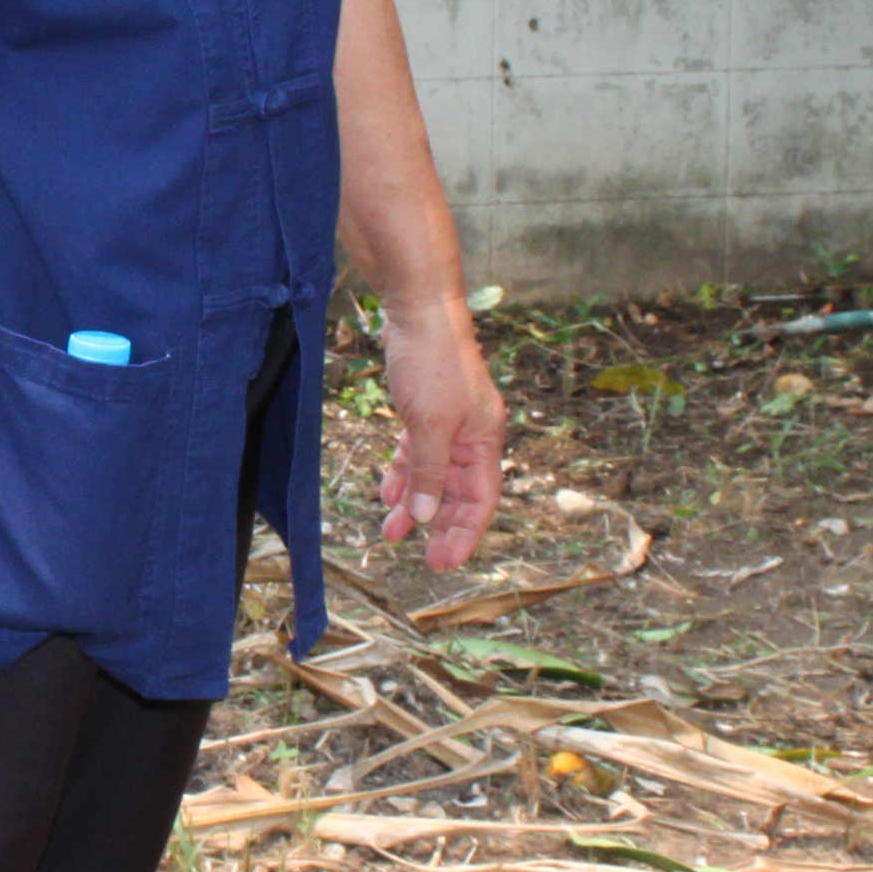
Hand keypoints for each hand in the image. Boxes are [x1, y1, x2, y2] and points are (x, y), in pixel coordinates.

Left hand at [373, 301, 507, 573]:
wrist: (417, 310)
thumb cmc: (432, 361)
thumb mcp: (430, 423)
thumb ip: (429, 471)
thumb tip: (427, 516)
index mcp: (484, 439)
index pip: (482, 499)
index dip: (466, 532)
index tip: (447, 561)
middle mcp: (472, 435)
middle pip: (458, 492)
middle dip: (441, 525)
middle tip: (425, 560)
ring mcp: (448, 423)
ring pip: (434, 476)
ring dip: (416, 504)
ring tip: (392, 533)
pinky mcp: (425, 411)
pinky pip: (417, 454)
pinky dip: (404, 474)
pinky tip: (388, 494)